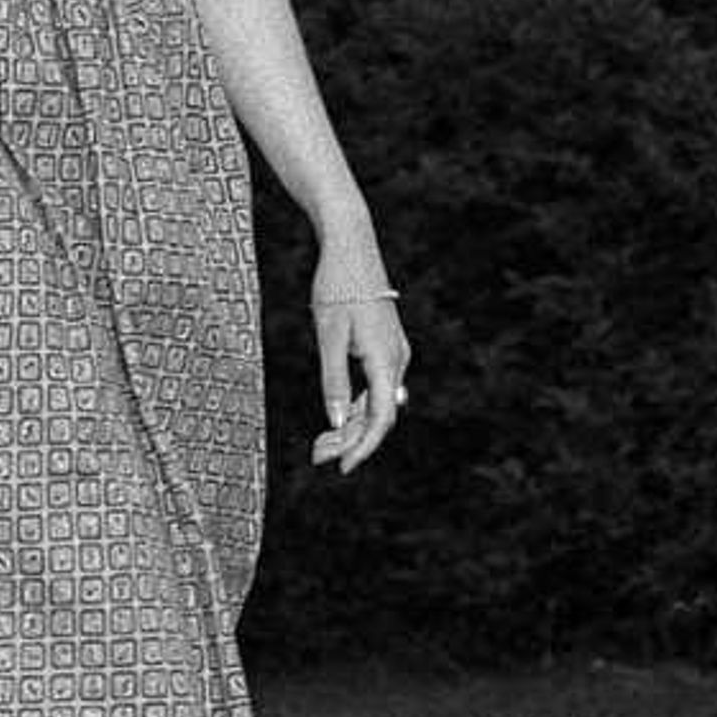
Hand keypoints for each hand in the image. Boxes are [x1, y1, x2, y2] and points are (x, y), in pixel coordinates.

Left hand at [309, 284, 409, 471]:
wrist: (351, 249)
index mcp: (386, 360)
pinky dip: (357, 406)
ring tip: (320, 445)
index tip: (342, 468)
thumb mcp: (328, 336)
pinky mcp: (387, 348)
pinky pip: (376, 388)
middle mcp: (398, 361)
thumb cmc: (337, 288)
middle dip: (351, 441)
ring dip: (352, 426)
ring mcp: (395, 354)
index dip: (363, 447)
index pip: (381, 417)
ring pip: (379, 403)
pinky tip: (336, 419)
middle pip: (380, 415)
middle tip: (318, 458)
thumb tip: (336, 421)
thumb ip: (333, 380)